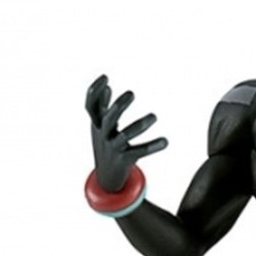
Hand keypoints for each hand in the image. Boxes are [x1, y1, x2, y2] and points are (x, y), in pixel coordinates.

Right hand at [85, 74, 167, 192]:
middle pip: (109, 119)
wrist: (106, 178)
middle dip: (119, 106)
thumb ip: (104, 108)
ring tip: (154, 116)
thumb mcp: (101, 127)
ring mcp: (113, 148)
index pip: (90, 106)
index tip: (106, 77)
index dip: (94, 91)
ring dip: (139, 125)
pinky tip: (165, 141)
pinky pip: (140, 151)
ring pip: (125, 136)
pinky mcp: (124, 160)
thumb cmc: (106, 145)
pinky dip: (153, 146)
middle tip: (132, 93)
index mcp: (96, 125)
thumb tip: (107, 88)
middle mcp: (102, 135)